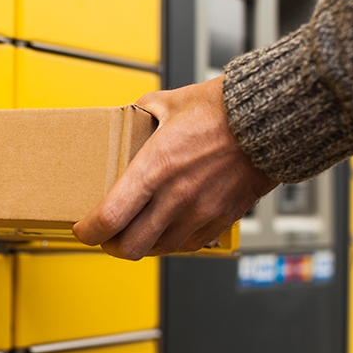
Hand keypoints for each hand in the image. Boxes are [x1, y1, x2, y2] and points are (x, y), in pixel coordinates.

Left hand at [72, 76, 278, 259]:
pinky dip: (169, 242)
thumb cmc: (221, 110)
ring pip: (157, 250)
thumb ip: (139, 113)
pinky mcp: (220, 220)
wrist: (271, 121)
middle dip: (110, 245)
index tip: (81, 228)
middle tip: (105, 234)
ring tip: (134, 230)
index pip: (109, 217)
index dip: (88, 231)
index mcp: (155, 167)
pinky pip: (186, 246)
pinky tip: (164, 227)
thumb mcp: (167, 103)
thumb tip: (124, 118)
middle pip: (129, 247)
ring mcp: (200, 212)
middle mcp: (176, 196)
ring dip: (140, 245)